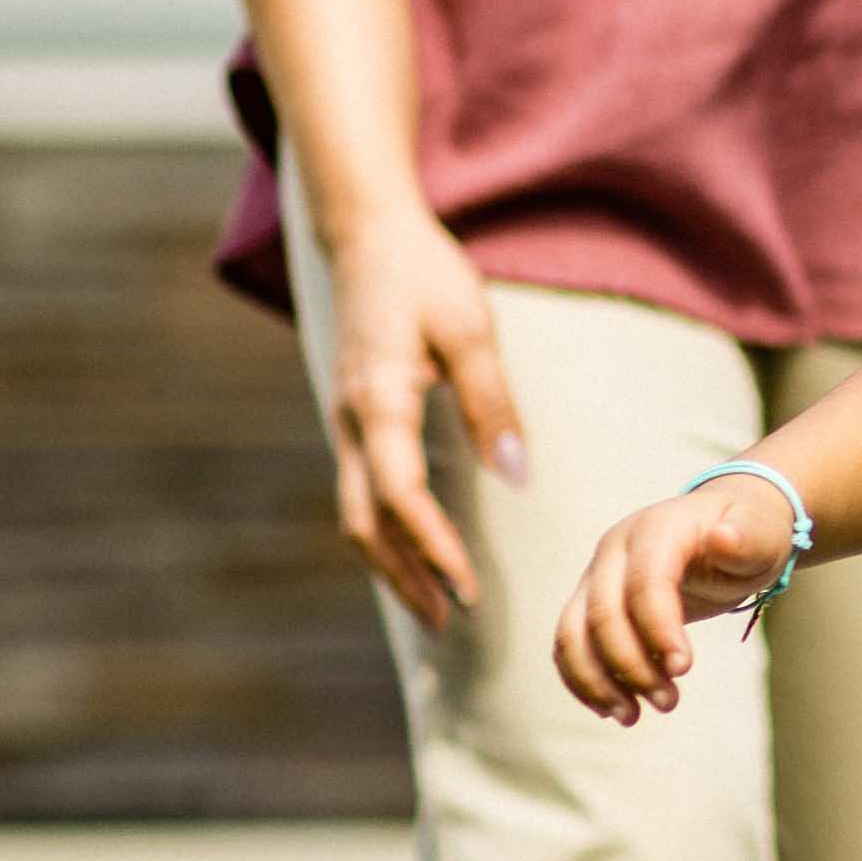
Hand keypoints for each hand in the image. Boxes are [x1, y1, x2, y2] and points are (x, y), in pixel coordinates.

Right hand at [318, 194, 524, 628]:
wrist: (367, 236)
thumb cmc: (425, 276)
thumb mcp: (471, 330)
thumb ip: (492, 402)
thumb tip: (515, 473)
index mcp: (379, 401)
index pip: (398, 494)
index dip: (430, 547)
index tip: (466, 588)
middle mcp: (350, 422)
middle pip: (365, 521)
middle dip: (406, 577)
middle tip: (452, 624)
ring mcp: (345, 423)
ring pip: (356, 514)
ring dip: (392, 565)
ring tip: (435, 607)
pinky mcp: (354, 421)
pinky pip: (360, 493)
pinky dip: (386, 533)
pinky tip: (416, 555)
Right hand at [553, 480, 798, 721]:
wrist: (727, 525)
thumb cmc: (748, 533)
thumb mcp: (761, 533)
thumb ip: (745, 539)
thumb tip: (724, 537)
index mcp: (658, 529)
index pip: (645, 583)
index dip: (659, 629)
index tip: (685, 670)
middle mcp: (615, 549)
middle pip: (603, 614)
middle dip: (632, 666)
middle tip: (669, 703)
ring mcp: (596, 575)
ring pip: (573, 634)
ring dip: (598, 682)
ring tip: (634, 716)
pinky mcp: (588, 602)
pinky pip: (569, 645)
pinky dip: (583, 680)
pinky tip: (611, 708)